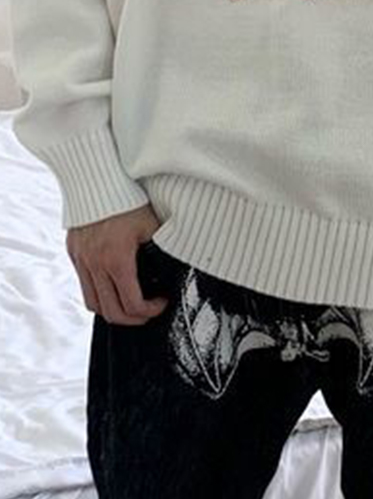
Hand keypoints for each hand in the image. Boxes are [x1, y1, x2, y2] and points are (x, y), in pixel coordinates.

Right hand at [66, 204, 168, 325]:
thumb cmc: (127, 200)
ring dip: (113, 311)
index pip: (132, 304)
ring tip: (130, 304)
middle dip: (134, 319)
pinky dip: (99, 296)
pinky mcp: (74, 255)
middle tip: (148, 311)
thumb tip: (172, 271)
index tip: (161, 302)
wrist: (96, 179)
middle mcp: (96, 264)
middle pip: (112, 313)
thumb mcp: (152, 227)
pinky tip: (114, 288)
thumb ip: (160, 251)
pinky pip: (84, 287)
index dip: (151, 311)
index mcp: (117, 260)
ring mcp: (82, 261)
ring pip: (94, 304)